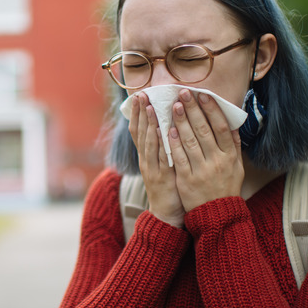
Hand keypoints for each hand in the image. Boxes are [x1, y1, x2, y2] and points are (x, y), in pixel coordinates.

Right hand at [128, 92, 184, 226]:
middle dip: (141, 113)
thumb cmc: (170, 187)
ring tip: (150, 107)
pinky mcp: (161, 177)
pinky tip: (164, 131)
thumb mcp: (164, 164)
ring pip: (148, 143)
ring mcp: (152, 169)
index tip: (140, 96)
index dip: (138, 113)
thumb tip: (169, 125)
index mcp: (146, 156)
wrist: (166, 213)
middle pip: (140, 133)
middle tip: (141, 94)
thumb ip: (164, 147)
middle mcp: (146, 160)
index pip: (139, 131)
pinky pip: (160, 158)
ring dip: (149, 124)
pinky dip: (161, 144)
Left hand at [168, 89, 243, 211]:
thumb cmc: (226, 187)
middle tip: (183, 93)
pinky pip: (179, 158)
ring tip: (174, 106)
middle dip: (193, 110)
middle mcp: (217, 161)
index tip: (203, 94)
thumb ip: (234, 145)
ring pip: (190, 141)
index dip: (211, 109)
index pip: (220, 127)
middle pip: (204, 130)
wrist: (217, 215)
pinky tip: (168, 130)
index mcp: (230, 156)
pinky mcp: (187, 180)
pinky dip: (174, 143)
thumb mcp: (237, 167)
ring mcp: (202, 170)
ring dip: (181, 122)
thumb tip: (232, 122)